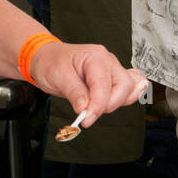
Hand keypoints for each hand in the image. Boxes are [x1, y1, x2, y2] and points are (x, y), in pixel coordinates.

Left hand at [30, 42, 148, 126]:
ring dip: (117, 102)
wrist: (48, 58)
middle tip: (89, 115)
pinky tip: (115, 102)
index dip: (97, 105)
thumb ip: (74, 92)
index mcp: (95, 57)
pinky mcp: (112, 78)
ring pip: (129, 88)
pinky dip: (126, 97)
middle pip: (125, 85)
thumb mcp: (57, 76)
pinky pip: (129, 87)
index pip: (104, 84)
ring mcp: (112, 69)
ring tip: (96, 108)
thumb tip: (85, 109)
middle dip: (109, 104)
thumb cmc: (51, 63)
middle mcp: (108, 61)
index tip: (86, 120)